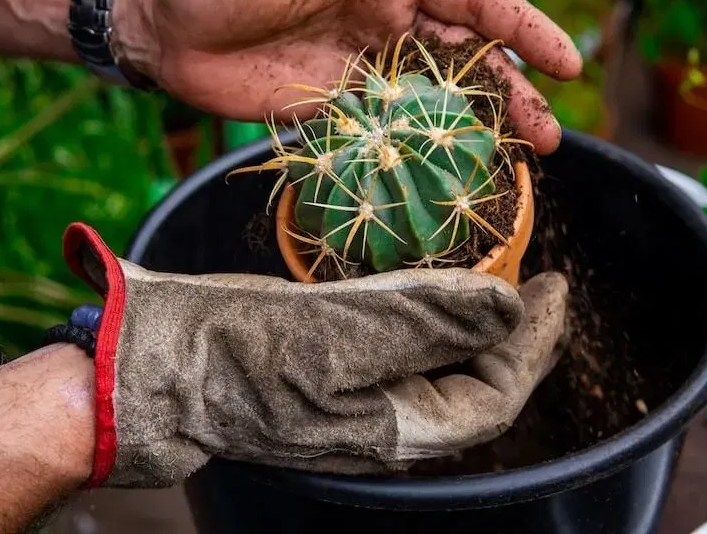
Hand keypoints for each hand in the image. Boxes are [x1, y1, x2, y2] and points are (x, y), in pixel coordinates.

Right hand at [62, 223, 569, 487]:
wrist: (151, 363)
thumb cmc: (234, 352)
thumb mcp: (334, 333)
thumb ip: (424, 321)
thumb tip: (506, 305)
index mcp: (395, 429)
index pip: (495, 396)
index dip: (535, 344)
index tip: (554, 284)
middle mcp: (385, 423)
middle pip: (477, 387)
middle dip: (517, 337)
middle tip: (539, 278)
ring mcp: (356, 401)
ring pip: (443, 369)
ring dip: (478, 325)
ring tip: (500, 277)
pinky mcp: (331, 371)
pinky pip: (404, 350)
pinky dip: (432, 316)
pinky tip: (432, 285)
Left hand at [114, 0, 581, 153]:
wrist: (158, 23)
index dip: (524, 28)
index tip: (566, 63)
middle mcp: (386, 20)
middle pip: (469, 58)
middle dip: (515, 92)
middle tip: (551, 136)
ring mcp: (363, 69)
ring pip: (439, 100)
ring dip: (482, 127)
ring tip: (523, 160)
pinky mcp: (333, 110)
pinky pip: (391, 132)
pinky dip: (427, 153)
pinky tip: (455, 176)